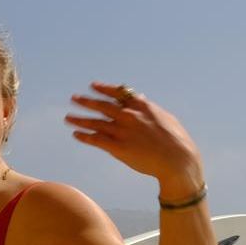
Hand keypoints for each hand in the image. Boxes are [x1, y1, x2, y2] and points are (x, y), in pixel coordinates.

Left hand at [65, 82, 203, 195]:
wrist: (177, 159)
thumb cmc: (176, 140)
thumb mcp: (165, 117)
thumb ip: (149, 107)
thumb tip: (140, 98)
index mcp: (142, 106)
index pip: (117, 93)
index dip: (104, 89)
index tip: (93, 86)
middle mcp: (129, 115)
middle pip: (102, 105)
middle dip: (86, 101)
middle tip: (74, 98)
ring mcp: (122, 131)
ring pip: (95, 122)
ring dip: (79, 119)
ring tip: (68, 117)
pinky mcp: (117, 147)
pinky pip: (96, 139)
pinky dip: (84, 136)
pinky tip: (76, 134)